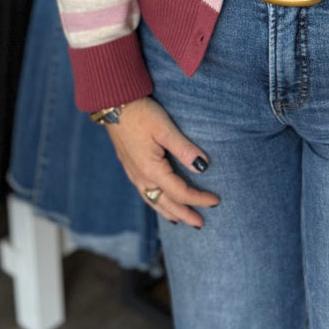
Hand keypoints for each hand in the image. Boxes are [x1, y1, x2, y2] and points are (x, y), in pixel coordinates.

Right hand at [105, 96, 219, 227]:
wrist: (112, 104)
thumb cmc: (141, 113)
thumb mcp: (165, 128)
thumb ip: (184, 149)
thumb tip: (203, 167)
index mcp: (152, 170)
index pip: (180, 192)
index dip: (199, 198)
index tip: (216, 201)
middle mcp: (141, 177)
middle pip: (166, 204)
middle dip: (185, 214)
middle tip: (201, 224)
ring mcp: (133, 173)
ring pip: (153, 201)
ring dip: (169, 212)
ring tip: (181, 220)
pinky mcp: (129, 167)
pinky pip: (145, 193)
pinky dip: (155, 202)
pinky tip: (159, 200)